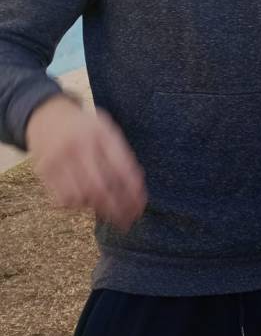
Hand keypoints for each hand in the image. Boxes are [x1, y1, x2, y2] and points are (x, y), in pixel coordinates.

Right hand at [27, 95, 146, 230]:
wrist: (47, 115)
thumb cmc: (85, 127)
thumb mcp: (106, 129)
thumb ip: (121, 153)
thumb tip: (137, 185)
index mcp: (99, 133)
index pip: (121, 168)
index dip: (133, 190)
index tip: (141, 204)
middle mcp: (78, 146)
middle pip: (100, 187)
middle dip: (117, 208)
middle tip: (129, 220)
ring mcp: (58, 160)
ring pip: (81, 197)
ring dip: (98, 209)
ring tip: (111, 212)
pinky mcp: (44, 172)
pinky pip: (63, 199)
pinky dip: (78, 205)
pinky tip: (88, 203)